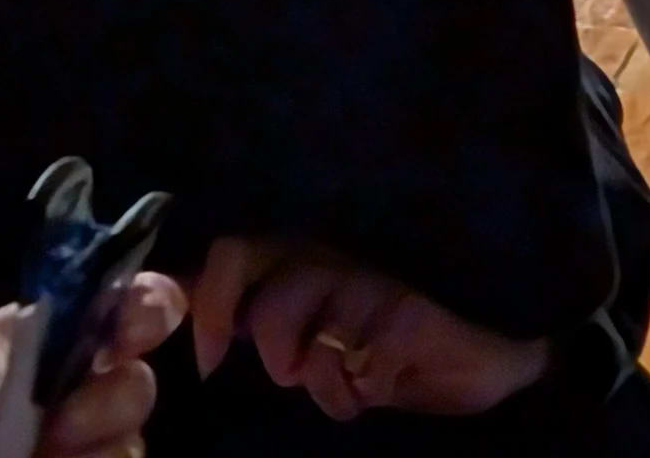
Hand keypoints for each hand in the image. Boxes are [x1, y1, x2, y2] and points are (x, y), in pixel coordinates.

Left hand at [0, 275, 183, 457]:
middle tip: (58, 424)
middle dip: (106, 405)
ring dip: (95, 454)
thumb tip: (45, 384)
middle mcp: (98, 384)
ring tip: (40, 457)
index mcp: (77, 330)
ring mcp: (96, 440)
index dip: (151, 310)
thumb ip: (7, 358)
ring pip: (130, 448)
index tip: (126, 333)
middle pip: (139, 388)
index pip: (143, 304)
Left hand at [192, 243, 546, 423]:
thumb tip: (170, 294)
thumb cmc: (379, 334)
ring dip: (324, 386)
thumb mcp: (308, 324)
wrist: (478, 344)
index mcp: (293, 256)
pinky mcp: (406, 313)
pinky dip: (365, 393)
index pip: (228, 256)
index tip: (208, 365)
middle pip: (259, 297)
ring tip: (350, 385)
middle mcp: (325, 257)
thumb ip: (249, 309)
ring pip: (308, 342)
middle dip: (271, 352)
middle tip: (296, 373)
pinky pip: (360, 368)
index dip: (204, 307)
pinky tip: (385, 384)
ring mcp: (368, 281)